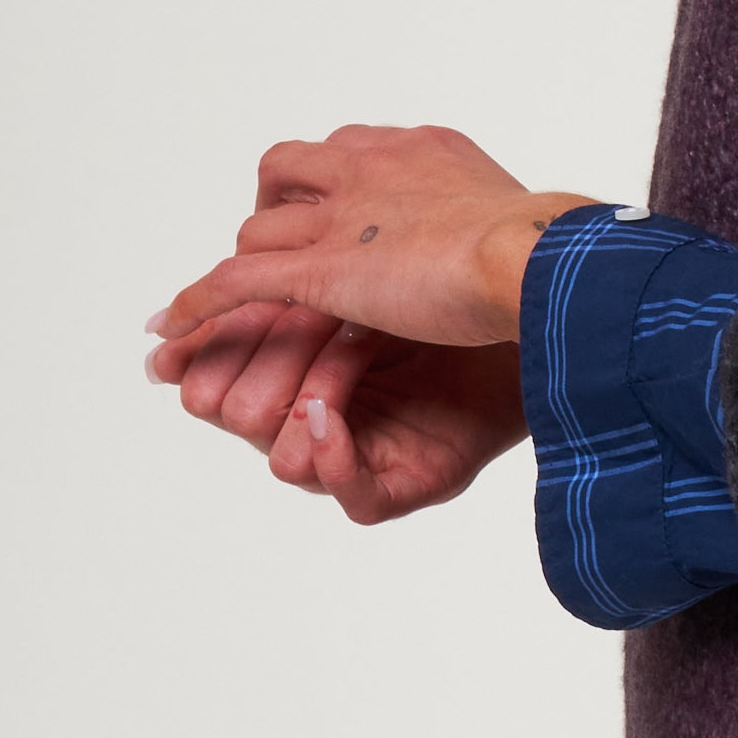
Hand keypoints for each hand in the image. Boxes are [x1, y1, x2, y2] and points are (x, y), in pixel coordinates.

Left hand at [148, 124, 593, 357]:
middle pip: (291, 168)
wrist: (538, 257)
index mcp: (424, 148)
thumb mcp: (529, 221)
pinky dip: (196, 305)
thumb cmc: (556, 250)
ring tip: (231, 297)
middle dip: (279, 203)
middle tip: (287, 241)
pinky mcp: (319, 268)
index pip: (355, 150)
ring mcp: (340, 216)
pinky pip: (236, 281)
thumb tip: (538, 242)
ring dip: (245, 260)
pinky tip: (169, 329)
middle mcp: (371, 165)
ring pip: (260, 227)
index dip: (336, 183)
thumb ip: (506, 226)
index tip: (342, 211)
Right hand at [150, 300, 527, 525]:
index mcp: (302, 373)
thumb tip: (225, 241)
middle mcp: (328, 423)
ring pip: (289, 459)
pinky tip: (327, 421)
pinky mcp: (412, 480)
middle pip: (246, 418)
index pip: (224, 380)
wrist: (543, 308)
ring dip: (294, 401)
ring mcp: (370, 455)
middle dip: (252, 371)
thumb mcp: (358, 268)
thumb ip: (292, 266)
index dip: (207, 352)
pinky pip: (358, 496)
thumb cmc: (454, 282)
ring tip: (315, 366)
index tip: (194, 332)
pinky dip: (335, 460)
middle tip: (274, 326)